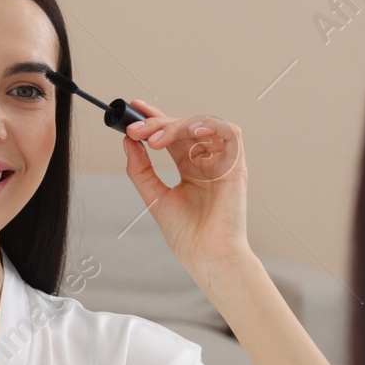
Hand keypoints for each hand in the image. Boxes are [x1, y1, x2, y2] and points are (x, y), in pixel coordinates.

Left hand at [121, 98, 253, 277]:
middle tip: (136, 131)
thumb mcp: (154, 198)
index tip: (134, 107)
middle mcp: (206, 162)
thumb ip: (141, 170)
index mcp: (190, 169)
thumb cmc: (187, 235)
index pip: (173, 134)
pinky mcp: (236, 166)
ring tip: (156, 140)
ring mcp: (221, 163)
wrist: (207, 256)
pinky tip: (191, 131)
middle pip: (184, 127)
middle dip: (158, 124)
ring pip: (204, 125)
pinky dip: (210, 126)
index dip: (156, 118)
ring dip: (179, 125)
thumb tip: (128, 142)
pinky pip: (230, 133)